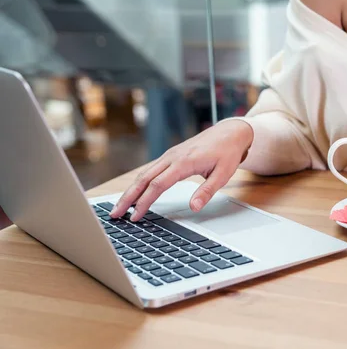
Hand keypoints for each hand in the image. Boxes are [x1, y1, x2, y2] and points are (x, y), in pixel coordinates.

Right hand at [110, 120, 253, 221]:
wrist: (229, 132)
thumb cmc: (226, 152)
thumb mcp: (223, 175)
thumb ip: (207, 191)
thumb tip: (194, 207)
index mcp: (184, 162)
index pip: (158, 185)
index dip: (144, 202)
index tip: (135, 216)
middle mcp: (172, 157)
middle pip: (144, 179)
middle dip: (128, 198)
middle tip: (115, 214)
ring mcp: (169, 155)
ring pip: (144, 174)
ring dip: (130, 191)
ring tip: (119, 207)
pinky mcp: (170, 156)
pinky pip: (150, 170)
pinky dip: (139, 183)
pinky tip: (134, 193)